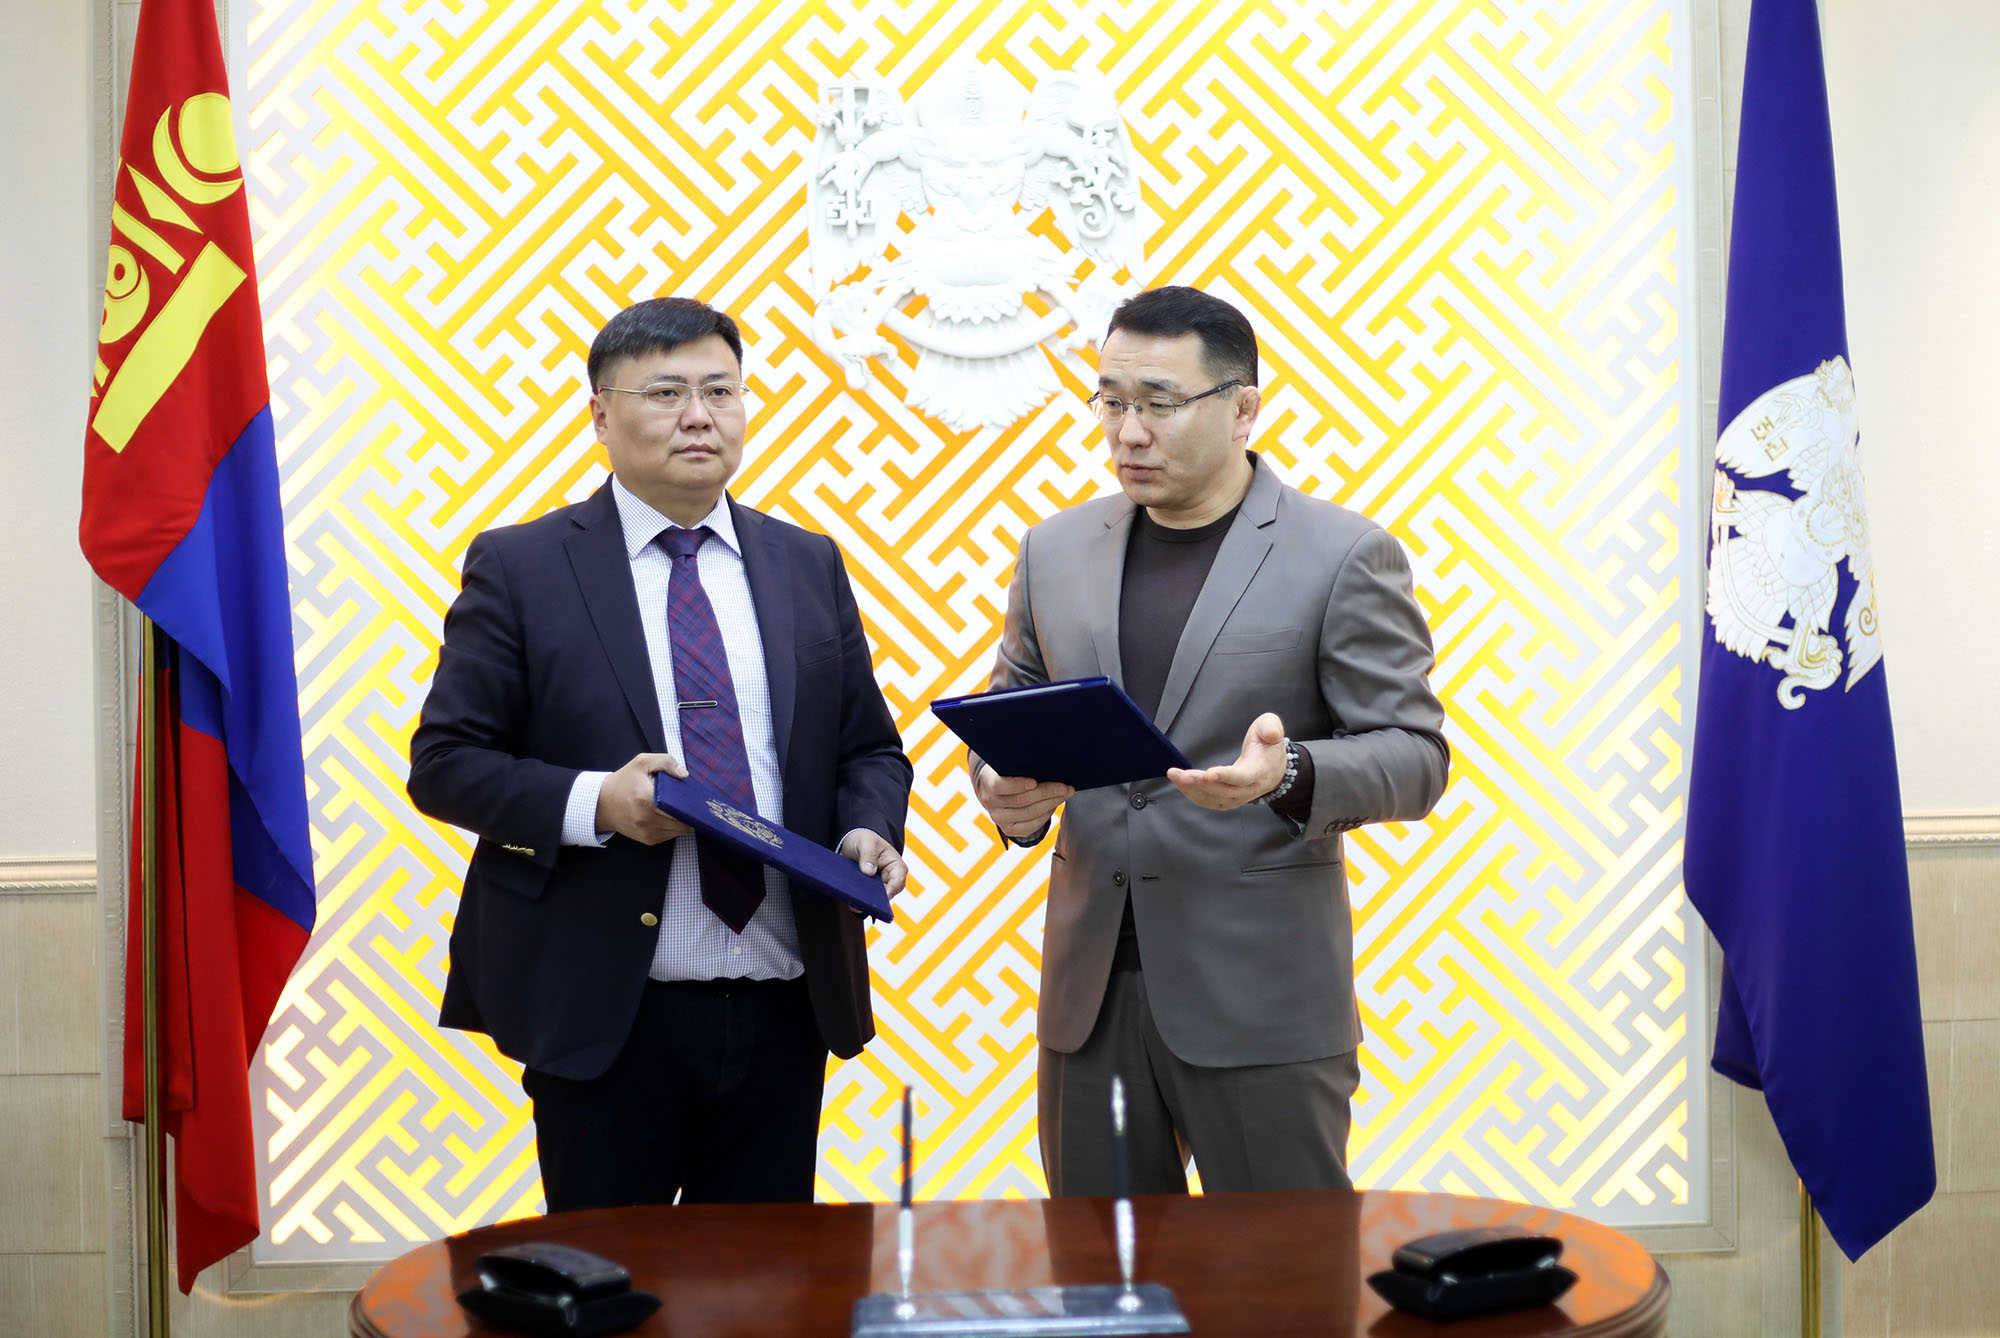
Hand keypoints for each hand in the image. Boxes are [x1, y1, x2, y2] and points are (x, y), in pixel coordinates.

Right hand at [595, 753, 692, 844]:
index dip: (690, 803)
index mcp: (645, 798)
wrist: (603, 803)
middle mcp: (646, 819)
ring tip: (679, 808)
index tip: (693, 797)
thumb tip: (684, 775)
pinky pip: (670, 835)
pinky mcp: (648, 840)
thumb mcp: (642, 763)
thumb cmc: (624, 782)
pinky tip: (669, 816)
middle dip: (688, 812)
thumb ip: (665, 762)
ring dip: (682, 820)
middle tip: (689, 802)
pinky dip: (674, 827)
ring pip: (678, 830)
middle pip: (682, 820)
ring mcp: (647, 832)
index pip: (678, 807)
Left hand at [840, 830, 907, 897]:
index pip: (898, 882)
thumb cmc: (864, 840)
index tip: (882, 897)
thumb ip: (868, 855)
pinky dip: (858, 901)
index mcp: (896, 866)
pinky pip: (865, 899)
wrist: (854, 843)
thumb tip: (869, 872)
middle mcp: (890, 879)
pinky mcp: (868, 891)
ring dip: (866, 901)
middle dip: (876, 898)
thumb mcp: (866, 842)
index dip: (891, 890)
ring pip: (875, 899)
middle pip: (887, 894)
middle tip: (864, 901)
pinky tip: (850, 901)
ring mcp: (879, 886)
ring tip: (855, 902)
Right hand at [973, 764, 1072, 840]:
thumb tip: (1048, 761)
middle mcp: (989, 802)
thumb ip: (1020, 762)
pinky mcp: (1009, 829)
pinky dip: (1046, 816)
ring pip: (1030, 814)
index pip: (999, 785)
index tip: (1035, 781)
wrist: (996, 789)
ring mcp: (998, 818)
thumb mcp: (1008, 762)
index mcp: (987, 781)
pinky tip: (1053, 805)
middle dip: (1047, 793)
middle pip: (1021, 801)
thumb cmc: (1008, 770)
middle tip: (1065, 787)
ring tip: (1065, 794)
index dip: (1018, 785)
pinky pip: (1031, 826)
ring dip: (1051, 804)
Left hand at [1168, 713, 1288, 810]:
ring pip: (1212, 798)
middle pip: (1222, 791)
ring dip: (1191, 789)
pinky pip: (1208, 801)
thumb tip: (1272, 734)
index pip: (1242, 777)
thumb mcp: (1272, 728)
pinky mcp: (1227, 800)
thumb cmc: (1269, 746)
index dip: (1225, 776)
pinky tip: (1180, 783)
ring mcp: (1237, 797)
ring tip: (1175, 776)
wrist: (1274, 768)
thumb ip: (1271, 728)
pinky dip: (1192, 794)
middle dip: (1200, 783)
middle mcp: (1248, 788)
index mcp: (1259, 772)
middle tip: (1181, 774)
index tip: (1209, 773)